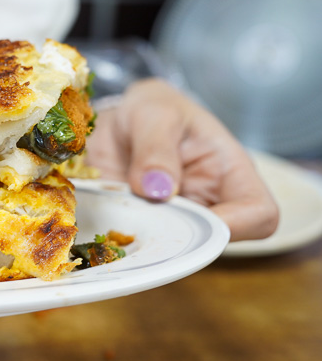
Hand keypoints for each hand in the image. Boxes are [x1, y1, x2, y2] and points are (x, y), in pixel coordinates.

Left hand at [86, 79, 278, 241]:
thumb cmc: (152, 109)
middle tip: (136, 214)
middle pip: (212, 244)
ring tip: (114, 209)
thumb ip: (155, 147)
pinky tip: (102, 219)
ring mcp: (175, 220)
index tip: (190, 217)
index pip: (260, 215)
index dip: (235, 226)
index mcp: (229, 172)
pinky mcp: (143, 227)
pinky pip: (136, 246)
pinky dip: (119, 239)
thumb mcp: (152, 113)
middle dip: (175, 238)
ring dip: (142, 238)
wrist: (118, 118)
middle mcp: (208, 204)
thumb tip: (157, 190)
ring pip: (171, 251)